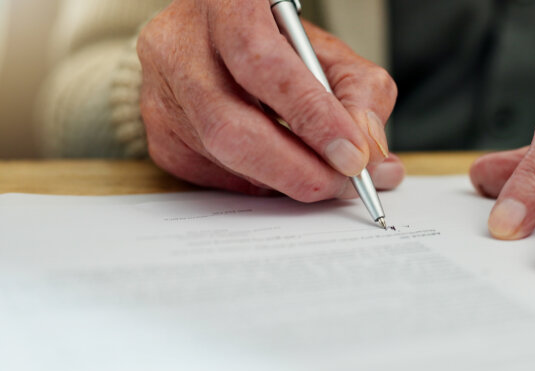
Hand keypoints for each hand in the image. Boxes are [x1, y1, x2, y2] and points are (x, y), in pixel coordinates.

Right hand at [137, 0, 403, 200]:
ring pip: (223, 157)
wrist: (221, 42)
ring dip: (285, 179)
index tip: (352, 156)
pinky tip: (280, 168)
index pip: (262, 64)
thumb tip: (371, 156)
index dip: (311, 117)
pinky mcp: (159, 136)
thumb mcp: (329, 54)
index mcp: (226, 6)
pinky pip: (214, 176)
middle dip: (297, 168)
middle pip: (230, 125)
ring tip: (325, 177)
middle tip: (343, 184)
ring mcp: (160, 94)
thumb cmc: (278, 46)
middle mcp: (179, 47)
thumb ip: (360, 95)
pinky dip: (259, 181)